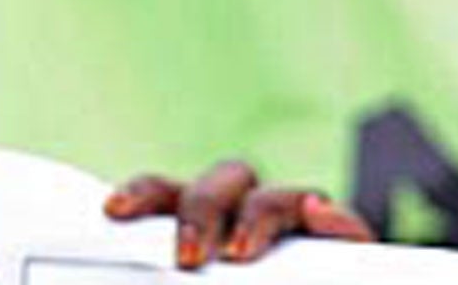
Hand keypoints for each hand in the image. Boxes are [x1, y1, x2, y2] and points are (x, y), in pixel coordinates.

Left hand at [104, 160, 374, 268]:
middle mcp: (245, 222)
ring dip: (258, 215)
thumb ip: (162, 278)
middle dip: (202, 209)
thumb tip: (171, 266)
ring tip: (241, 253)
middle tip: (188, 257)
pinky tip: (320, 219)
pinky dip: (334, 219)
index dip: (144, 193)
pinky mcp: (343, 246)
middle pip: (224, 182)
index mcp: (200, 235)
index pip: (168, 195)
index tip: (114, 210)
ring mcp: (294, 233)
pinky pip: (343, 225)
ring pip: (277, 198)